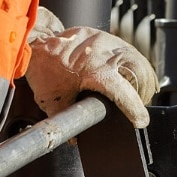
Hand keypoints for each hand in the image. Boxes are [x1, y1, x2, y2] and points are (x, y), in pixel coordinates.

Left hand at [26, 8, 158, 127]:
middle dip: (141, 92)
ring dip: (140, 78)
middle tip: (135, 106)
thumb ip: (67, 120)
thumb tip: (76, 139)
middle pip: (140, 73)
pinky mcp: (108, 37)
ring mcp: (109, 42)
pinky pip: (130, 52)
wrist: (35, 41)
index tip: (140, 121)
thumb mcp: (52, 100)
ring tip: (134, 93)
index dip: (134, 109)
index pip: (123, 92)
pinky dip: (133, 66)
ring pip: (138, 61)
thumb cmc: (43, 67)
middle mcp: (106, 52)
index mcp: (95, 69)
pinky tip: (127, 76)